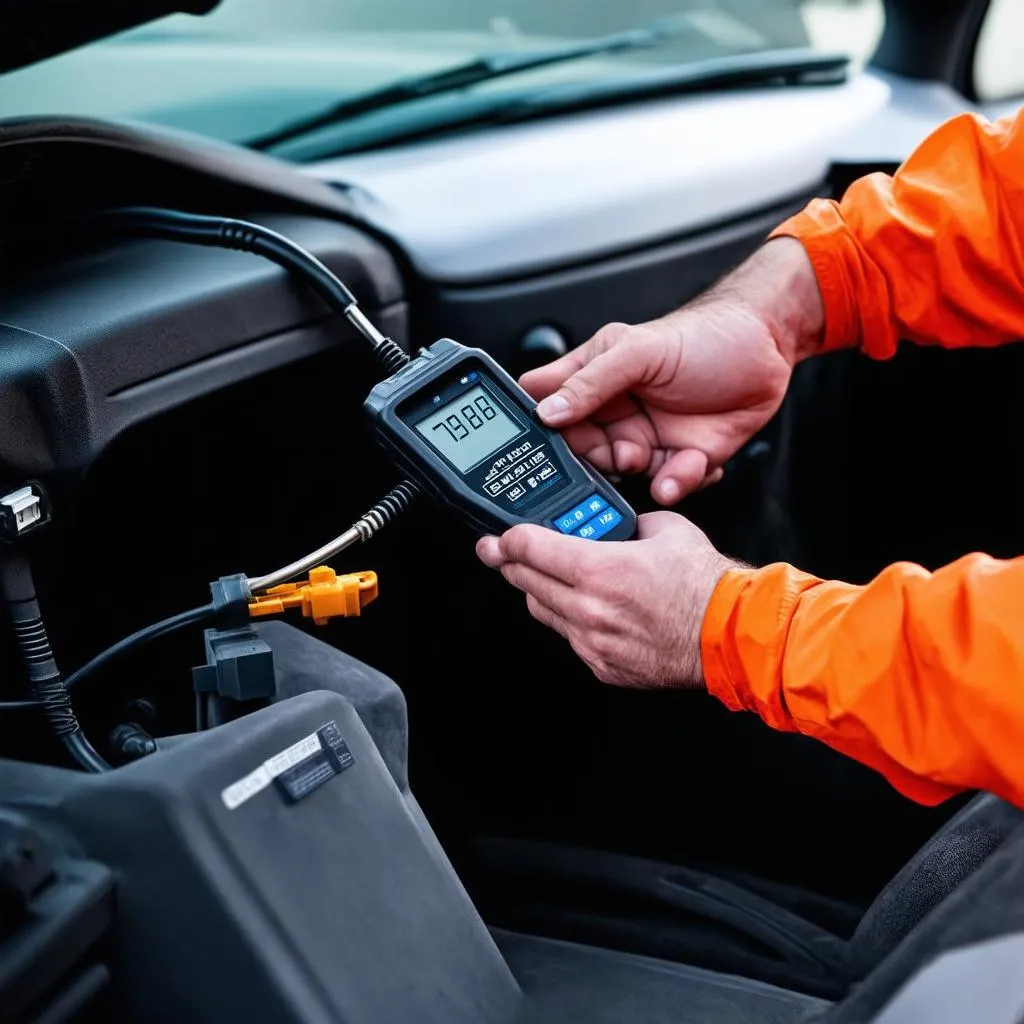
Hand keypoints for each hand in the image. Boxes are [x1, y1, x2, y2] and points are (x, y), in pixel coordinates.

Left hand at [476, 512, 737, 688]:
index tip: (498, 538)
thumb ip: (628, 523)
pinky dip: (570, 620)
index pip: (528, 549)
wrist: (732, 635)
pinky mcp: (603, 666)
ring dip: (540, 591)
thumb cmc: (706, 586)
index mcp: (599, 569)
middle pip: (526, 582)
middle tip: (502, 554)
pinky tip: (585, 608)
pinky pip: (570, 638)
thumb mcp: (665, 529)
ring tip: (548, 577)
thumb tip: (616, 524)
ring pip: (543, 611)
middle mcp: (588, 608)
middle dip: (511, 564)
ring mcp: (592, 641)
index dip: (507, 539)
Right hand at [521, 238, 822, 502]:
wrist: (768, 350)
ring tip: (666, 458)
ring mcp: (645, 437)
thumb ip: (589, 382)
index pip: (544, 406)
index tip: (548, 443)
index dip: (537, 428)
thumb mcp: (639, 352)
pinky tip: (694, 462)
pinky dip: (679, 482)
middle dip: (602, 462)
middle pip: (580, 455)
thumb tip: (546, 413)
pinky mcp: (678, 459)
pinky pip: (665, 486)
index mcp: (592, 379)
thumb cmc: (706, 336)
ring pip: (623, 478)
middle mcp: (614, 412)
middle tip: (626, 452)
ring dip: (645, 475)